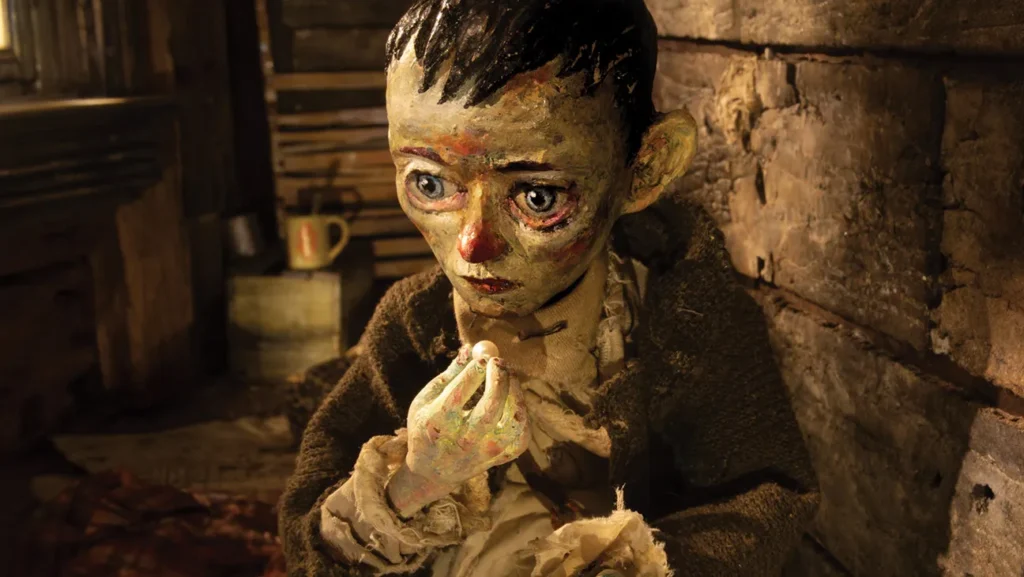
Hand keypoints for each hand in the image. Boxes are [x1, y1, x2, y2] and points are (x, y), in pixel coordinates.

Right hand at [387, 341, 529, 516]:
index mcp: (439, 422)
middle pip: (491, 406)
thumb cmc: (428, 427)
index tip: (482, 356)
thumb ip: (449, 374)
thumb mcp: (426, 399)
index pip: (462, 390)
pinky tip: (512, 400)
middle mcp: (463, 439)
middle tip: (498, 362)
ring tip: (508, 378)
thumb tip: (470, 348)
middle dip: (498, 377)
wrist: (433, 472)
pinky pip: (522, 434)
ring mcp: (484, 452)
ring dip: (515, 392)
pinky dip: (522, 413)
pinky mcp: (500, 459)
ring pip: (513, 420)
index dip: (476, 368)